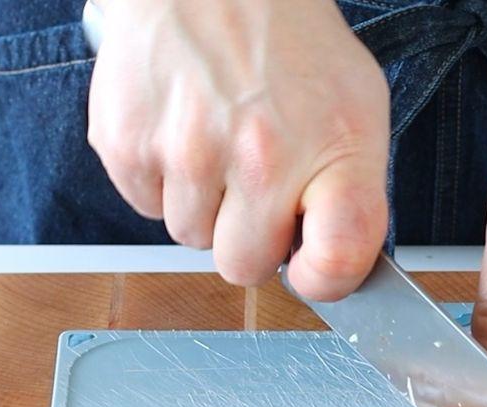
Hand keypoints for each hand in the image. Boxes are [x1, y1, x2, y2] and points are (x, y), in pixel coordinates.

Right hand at [87, 0, 389, 299]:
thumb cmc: (291, 46)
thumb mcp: (359, 108)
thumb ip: (354, 191)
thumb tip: (334, 263)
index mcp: (333, 152)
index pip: (338, 260)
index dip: (326, 280)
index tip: (314, 267)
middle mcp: (261, 158)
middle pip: (245, 267)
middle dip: (250, 238)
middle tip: (258, 187)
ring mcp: (189, 152)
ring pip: (190, 238)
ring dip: (205, 206)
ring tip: (221, 145)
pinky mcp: (128, 143)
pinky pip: (146, 207)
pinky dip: (163, 181)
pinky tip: (184, 132)